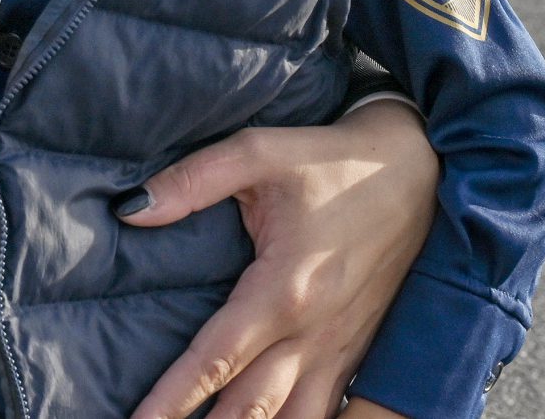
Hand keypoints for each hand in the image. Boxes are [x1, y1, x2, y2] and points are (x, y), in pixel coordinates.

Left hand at [120, 99, 436, 418]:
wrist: (414, 171)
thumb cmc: (328, 161)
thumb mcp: (257, 153)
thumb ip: (191, 181)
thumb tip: (130, 210)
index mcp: (284, 289)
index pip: (217, 358)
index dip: (174, 396)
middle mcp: (314, 333)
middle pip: (253, 407)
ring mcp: (341, 349)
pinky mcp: (357, 352)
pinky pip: (329, 412)